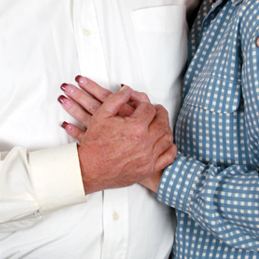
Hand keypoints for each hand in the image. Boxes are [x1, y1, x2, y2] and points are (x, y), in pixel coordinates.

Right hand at [58, 80, 175, 193]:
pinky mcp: (147, 169)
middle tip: (158, 110)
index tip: (140, 105)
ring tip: (161, 124)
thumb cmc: (94, 144)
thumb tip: (127, 90)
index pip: (149, 109)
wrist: (88, 169)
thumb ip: (116, 98)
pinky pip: (168, 157)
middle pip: (162, 122)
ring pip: (167, 138)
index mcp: (136, 127)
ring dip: (166, 128)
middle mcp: (145, 142)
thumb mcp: (101, 114)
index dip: (144, 104)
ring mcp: (148, 157)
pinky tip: (165, 143)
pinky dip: (170, 148)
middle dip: (161, 113)